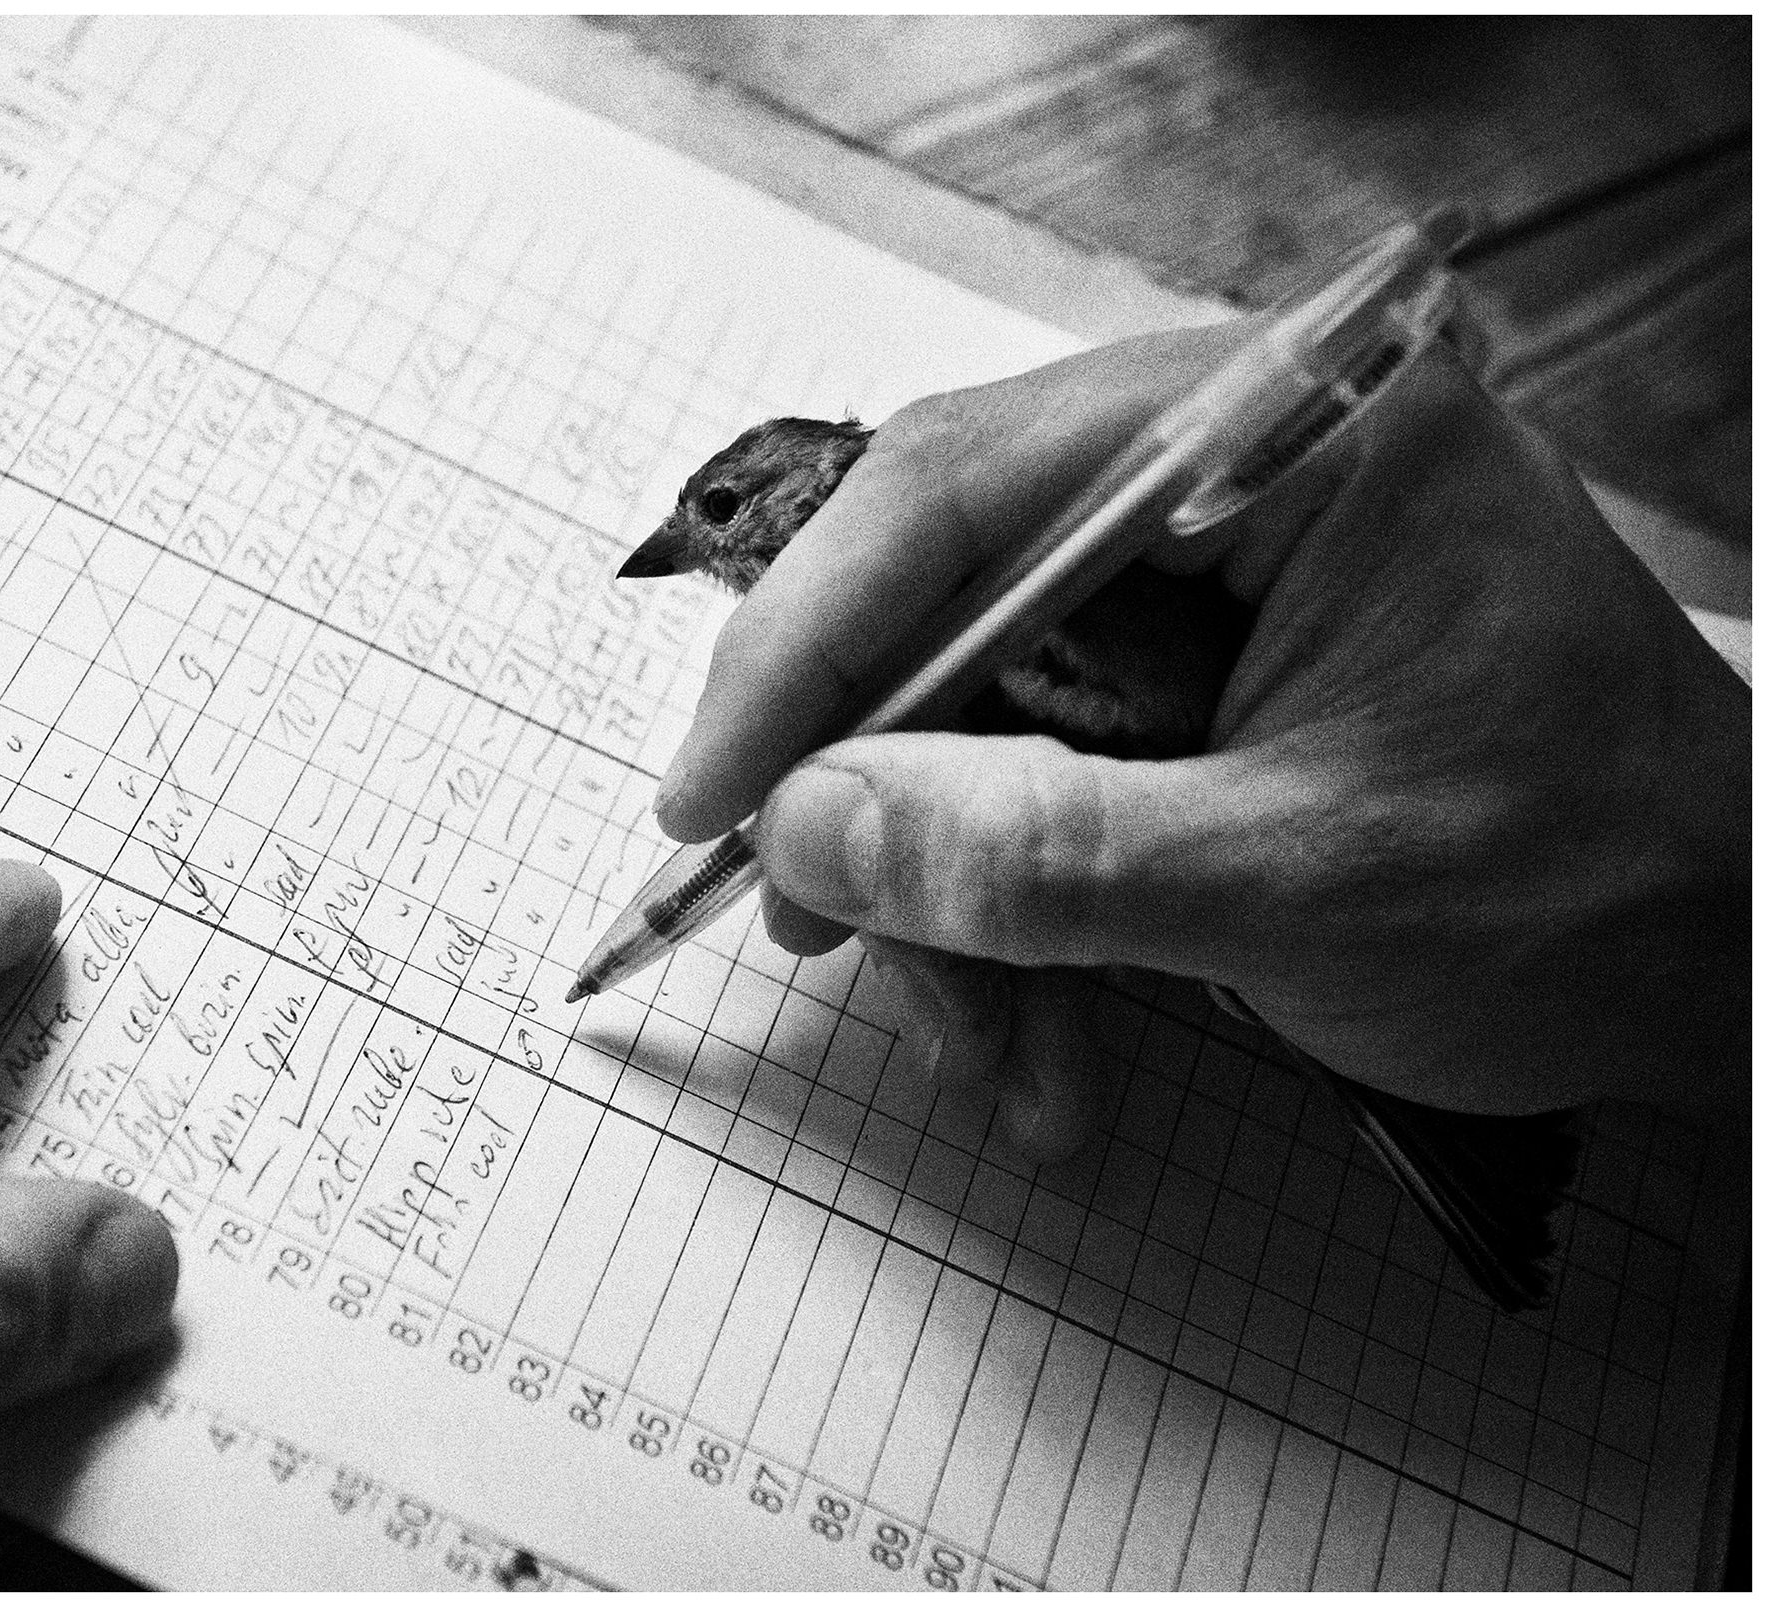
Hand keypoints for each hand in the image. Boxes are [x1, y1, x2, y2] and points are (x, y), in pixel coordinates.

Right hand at [656, 327, 1747, 1154]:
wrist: (1727, 970)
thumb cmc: (1596, 890)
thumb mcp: (1309, 880)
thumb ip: (1045, 854)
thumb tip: (810, 829)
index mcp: (1288, 434)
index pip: (969, 485)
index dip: (809, 640)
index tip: (718, 792)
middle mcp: (1225, 475)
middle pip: (944, 601)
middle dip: (881, 800)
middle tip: (819, 941)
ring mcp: (1203, 581)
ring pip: (969, 716)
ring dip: (950, 903)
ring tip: (998, 1059)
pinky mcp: (1189, 682)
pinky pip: (1029, 779)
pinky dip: (1010, 920)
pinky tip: (1043, 1045)